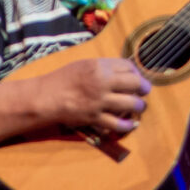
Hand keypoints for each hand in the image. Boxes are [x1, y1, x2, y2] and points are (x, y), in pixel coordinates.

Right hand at [30, 57, 150, 135]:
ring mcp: (100, 101)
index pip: (128, 66)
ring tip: (139, 107)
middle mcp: (102, 82)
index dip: (136, 71)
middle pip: (135, 83)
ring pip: (131, 104)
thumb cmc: (62, 79)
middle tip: (144, 91)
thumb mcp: (83, 65)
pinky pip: (117, 124)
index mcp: (99, 66)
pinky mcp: (95, 118)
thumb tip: (124, 70)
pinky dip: (127, 125)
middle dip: (144, 88)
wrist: (46, 97)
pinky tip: (129, 124)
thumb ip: (104, 67)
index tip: (136, 76)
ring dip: (139, 106)